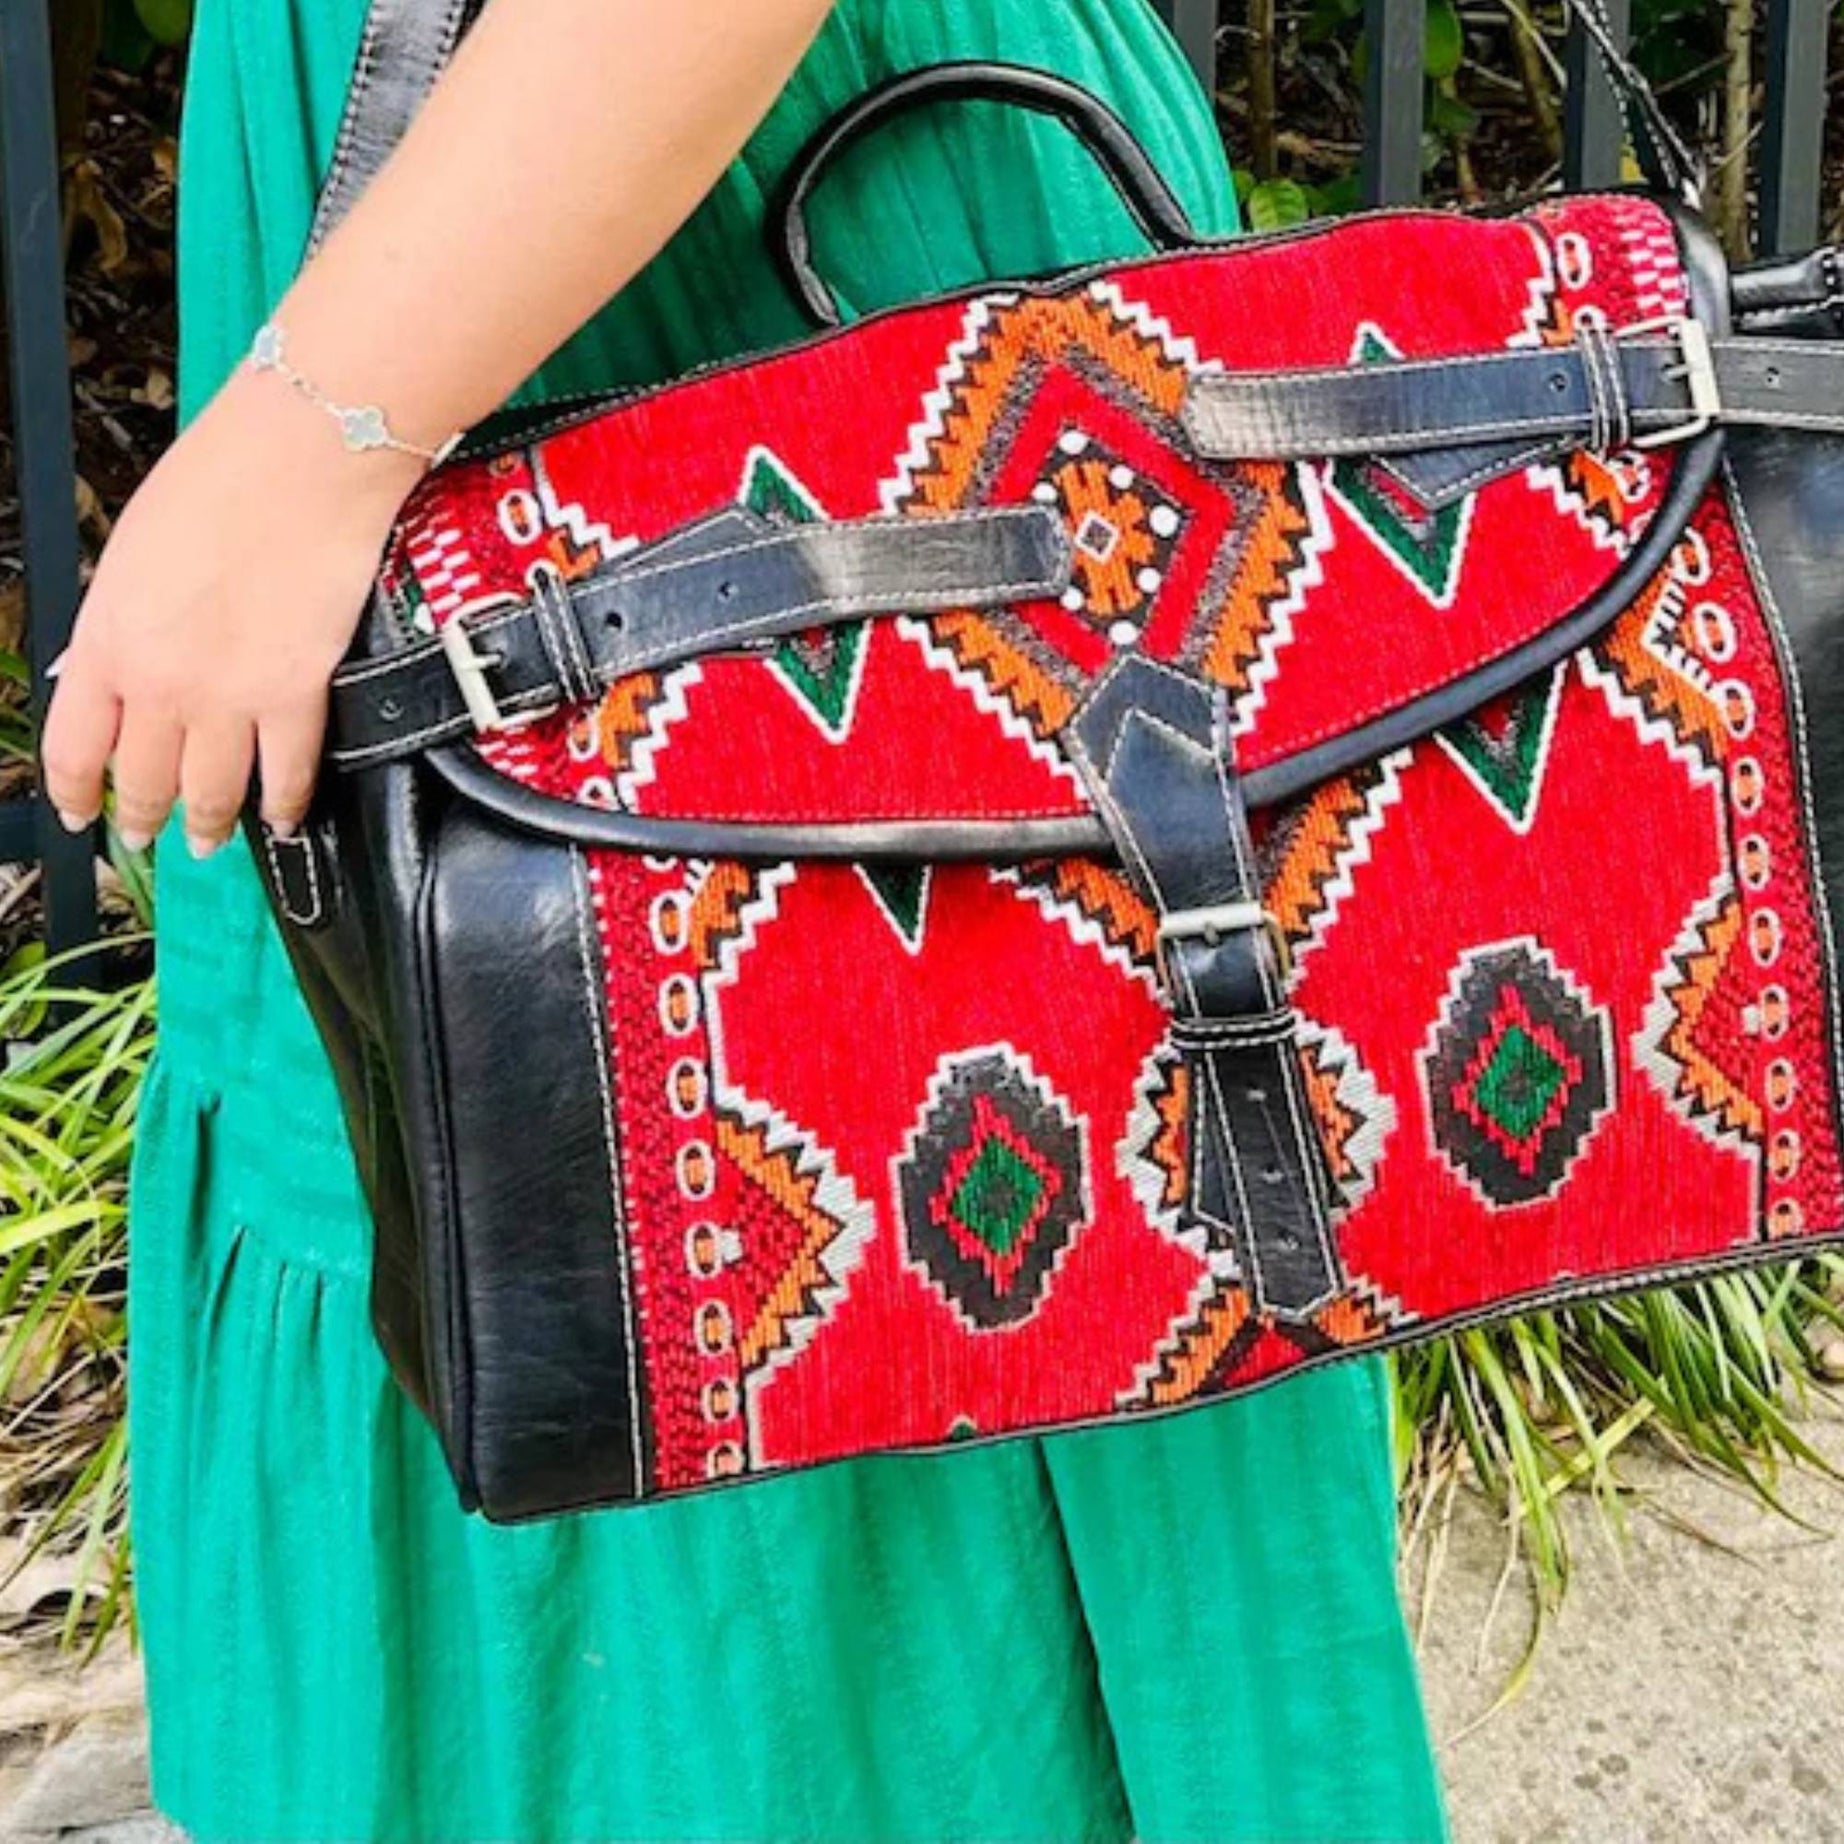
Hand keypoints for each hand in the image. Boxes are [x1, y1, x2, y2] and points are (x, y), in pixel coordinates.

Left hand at [41, 367, 421, 856]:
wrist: (300, 462)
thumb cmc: (221, 482)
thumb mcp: (133, 554)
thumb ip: (120, 623)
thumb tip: (118, 667)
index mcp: (107, 639)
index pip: (74, 747)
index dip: (76, 794)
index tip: (80, 813)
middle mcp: (160, 682)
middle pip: (144, 781)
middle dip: (143, 818)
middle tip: (147, 835)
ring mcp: (229, 697)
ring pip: (211, 795)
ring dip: (208, 826)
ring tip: (209, 840)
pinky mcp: (295, 697)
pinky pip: (286, 776)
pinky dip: (284, 807)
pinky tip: (283, 820)